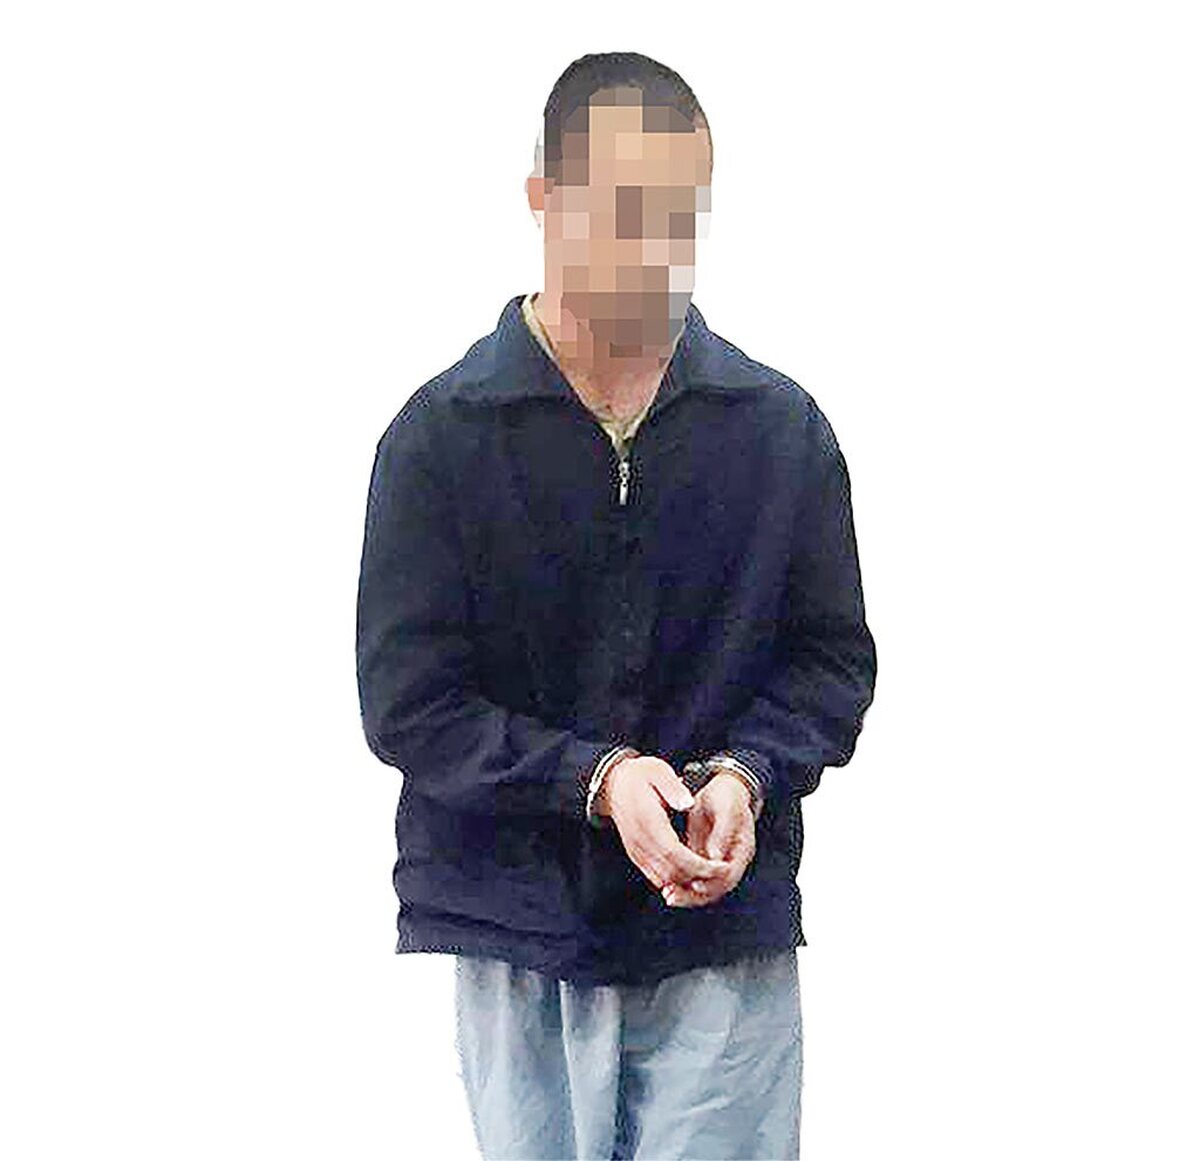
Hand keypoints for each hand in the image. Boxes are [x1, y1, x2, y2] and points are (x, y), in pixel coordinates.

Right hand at [596, 755, 728, 896]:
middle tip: (719, 872)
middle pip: (670, 871)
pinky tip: (688, 875)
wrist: (613, 783)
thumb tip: (688, 804)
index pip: (674, 852)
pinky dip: (672, 880)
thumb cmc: (639, 775)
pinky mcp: (634, 853)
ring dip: (685, 881)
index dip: (697, 865)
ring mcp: (635, 849)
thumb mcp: (658, 771)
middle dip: (697, 876)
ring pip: (662, 878)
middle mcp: (639, 839)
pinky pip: (653, 876)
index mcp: (648, 819)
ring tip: (708, 875)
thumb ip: (673, 787)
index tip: (717, 866)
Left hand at [661, 772, 756, 908]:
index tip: (694, 885)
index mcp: (741, 850)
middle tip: (673, 896)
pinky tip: (666, 884)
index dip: (711, 884)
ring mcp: (717, 861)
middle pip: (715, 888)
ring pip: (703, 887)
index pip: (729, 876)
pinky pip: (693, 877)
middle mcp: (730, 860)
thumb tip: (715, 856)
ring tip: (667, 894)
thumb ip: (722, 831)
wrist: (723, 789)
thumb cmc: (727, 796)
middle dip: (694, 896)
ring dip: (686, 894)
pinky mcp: (702, 858)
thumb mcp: (727, 808)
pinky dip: (681, 883)